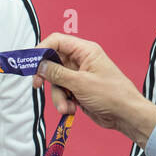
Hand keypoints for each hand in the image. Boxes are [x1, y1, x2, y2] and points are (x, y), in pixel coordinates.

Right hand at [32, 33, 155, 143]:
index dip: (41, 49)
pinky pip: (62, 92)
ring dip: (58, 96)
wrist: (125, 114)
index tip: (30, 62)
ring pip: (56, 81)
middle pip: (52, 62)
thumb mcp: (80, 83)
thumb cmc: (111, 94)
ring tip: (67, 106)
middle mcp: (80, 61)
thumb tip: (39, 65)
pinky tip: (72, 109)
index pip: (57, 41)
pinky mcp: (77, 90)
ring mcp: (78, 76)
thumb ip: (57, 73)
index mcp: (84, 51)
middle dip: (47, 78)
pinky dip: (64, 102)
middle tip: (37, 85)